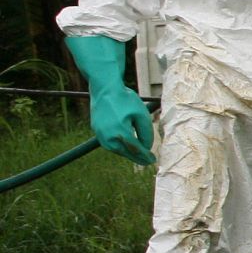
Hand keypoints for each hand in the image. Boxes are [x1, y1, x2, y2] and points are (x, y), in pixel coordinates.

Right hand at [64, 33, 154, 165]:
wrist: (104, 89)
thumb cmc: (125, 100)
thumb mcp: (141, 115)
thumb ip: (146, 132)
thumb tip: (146, 147)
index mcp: (120, 133)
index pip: (136, 150)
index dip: (146, 156)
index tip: (153, 160)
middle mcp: (108, 137)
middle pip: (126, 153)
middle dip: (138, 158)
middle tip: (148, 162)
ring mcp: (100, 135)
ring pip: (117, 150)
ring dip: (128, 154)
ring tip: (139, 157)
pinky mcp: (97, 132)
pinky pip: (110, 144)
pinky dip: (120, 147)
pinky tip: (127, 148)